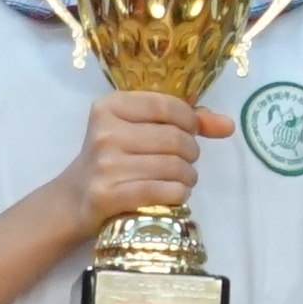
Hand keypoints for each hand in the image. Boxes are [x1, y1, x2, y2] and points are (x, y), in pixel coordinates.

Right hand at [77, 86, 215, 227]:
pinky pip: (163, 191)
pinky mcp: (108, 194)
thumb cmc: (114, 158)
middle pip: (175, 139)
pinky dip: (178, 194)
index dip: (191, 121)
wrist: (74, 198)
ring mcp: (105, 164)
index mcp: (111, 106)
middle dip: (191, 153)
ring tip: (181, 180)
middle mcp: (106, 132)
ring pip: (173, 167)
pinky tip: (174, 194)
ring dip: (188, 177)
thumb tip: (228, 125)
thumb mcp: (138, 129)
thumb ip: (183, 121)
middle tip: (186, 161)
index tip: (190, 133)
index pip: (169, 106)